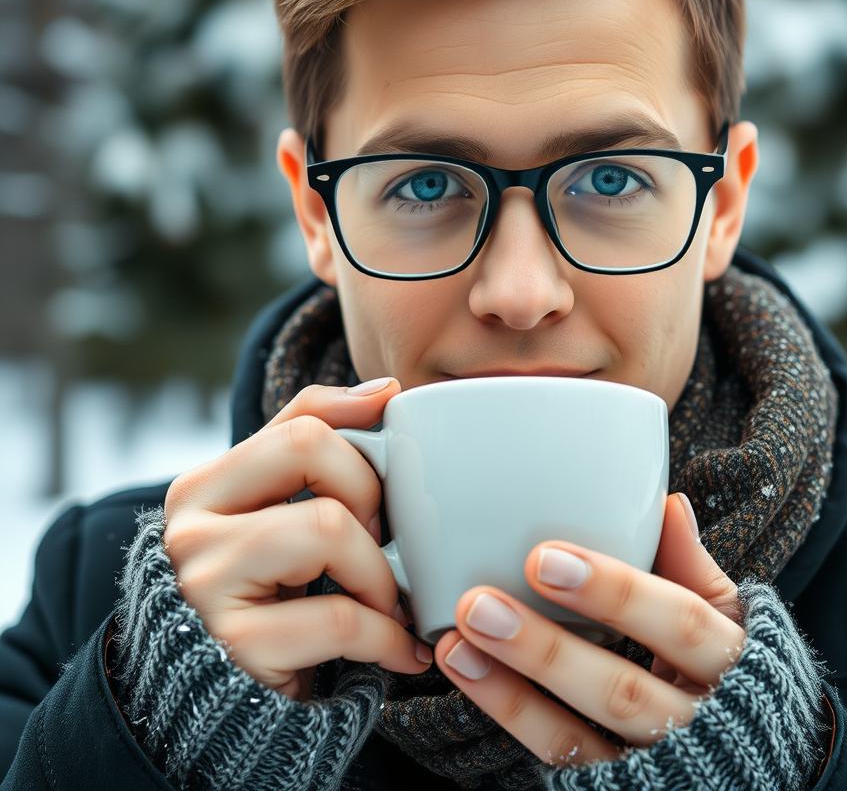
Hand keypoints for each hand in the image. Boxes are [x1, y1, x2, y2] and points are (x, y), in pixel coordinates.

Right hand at [159, 378, 427, 701]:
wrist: (222, 715)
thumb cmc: (266, 600)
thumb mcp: (280, 519)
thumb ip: (318, 448)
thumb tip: (385, 390)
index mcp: (202, 488)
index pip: (303, 419)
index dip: (365, 440)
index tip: (390, 479)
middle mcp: (189, 530)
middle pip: (311, 450)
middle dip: (371, 493)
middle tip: (386, 542)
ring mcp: (204, 587)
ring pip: (328, 525)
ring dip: (382, 571)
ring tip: (392, 602)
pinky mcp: (234, 647)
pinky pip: (341, 617)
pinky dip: (387, 634)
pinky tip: (399, 648)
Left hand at [433, 490, 747, 770]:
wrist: (747, 760)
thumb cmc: (736, 675)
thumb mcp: (732, 622)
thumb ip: (696, 570)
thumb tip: (667, 505)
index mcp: (731, 663)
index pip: (679, 623)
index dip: (616, 592)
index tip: (547, 558)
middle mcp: (693, 722)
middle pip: (620, 689)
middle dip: (546, 648)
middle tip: (480, 604)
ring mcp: (651, 762)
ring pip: (578, 733)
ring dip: (513, 686)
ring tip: (459, 641)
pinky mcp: (613, 789)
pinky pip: (561, 757)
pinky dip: (513, 716)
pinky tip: (473, 676)